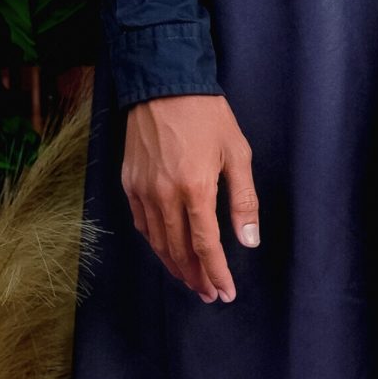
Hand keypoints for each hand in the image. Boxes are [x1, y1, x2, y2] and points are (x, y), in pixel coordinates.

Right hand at [120, 94, 259, 302]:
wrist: (163, 84)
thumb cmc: (207, 115)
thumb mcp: (237, 153)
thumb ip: (243, 201)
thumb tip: (249, 240)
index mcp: (195, 189)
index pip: (206, 246)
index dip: (216, 273)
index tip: (226, 292)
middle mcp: (164, 195)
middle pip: (179, 251)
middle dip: (196, 278)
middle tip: (209, 294)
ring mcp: (142, 190)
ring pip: (157, 242)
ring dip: (175, 266)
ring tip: (191, 281)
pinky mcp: (129, 182)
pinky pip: (142, 223)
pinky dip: (155, 243)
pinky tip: (166, 250)